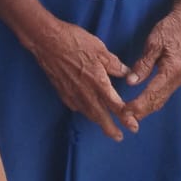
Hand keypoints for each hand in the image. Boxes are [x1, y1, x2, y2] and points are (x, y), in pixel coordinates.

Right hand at [32, 19, 137, 141]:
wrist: (47, 42)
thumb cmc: (75, 42)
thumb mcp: (100, 49)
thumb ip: (115, 65)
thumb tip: (128, 73)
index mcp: (99, 82)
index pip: (115, 105)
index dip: (125, 117)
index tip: (133, 127)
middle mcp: (86, 92)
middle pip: (101, 116)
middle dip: (110, 128)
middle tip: (119, 138)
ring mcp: (72, 93)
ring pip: (87, 112)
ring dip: (98, 122)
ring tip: (105, 128)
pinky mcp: (62, 91)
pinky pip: (75, 106)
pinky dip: (83, 111)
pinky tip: (85, 110)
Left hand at [123, 9, 180, 122]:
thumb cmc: (170, 29)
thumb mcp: (154, 43)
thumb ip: (143, 64)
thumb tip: (132, 82)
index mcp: (171, 70)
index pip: (152, 94)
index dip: (137, 105)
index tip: (124, 112)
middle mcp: (177, 78)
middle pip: (157, 102)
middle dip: (141, 112)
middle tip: (124, 119)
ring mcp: (179, 79)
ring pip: (161, 100)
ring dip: (146, 109)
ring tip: (131, 116)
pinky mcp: (177, 77)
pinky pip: (164, 94)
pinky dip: (152, 102)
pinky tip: (142, 105)